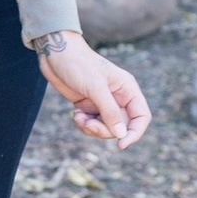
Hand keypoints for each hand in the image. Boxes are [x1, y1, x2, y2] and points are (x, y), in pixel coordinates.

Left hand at [30, 31, 150, 149]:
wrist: (55, 53)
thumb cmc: (78, 63)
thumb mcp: (95, 87)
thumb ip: (109, 111)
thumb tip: (121, 134)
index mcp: (127, 89)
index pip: (141, 117)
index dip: (135, 133)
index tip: (121, 144)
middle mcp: (118, 97)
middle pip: (121, 127)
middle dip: (105, 130)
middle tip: (89, 125)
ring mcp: (103, 102)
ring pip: (106, 128)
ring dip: (92, 128)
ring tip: (79, 117)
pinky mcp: (89, 106)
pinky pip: (92, 125)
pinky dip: (84, 124)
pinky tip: (76, 114)